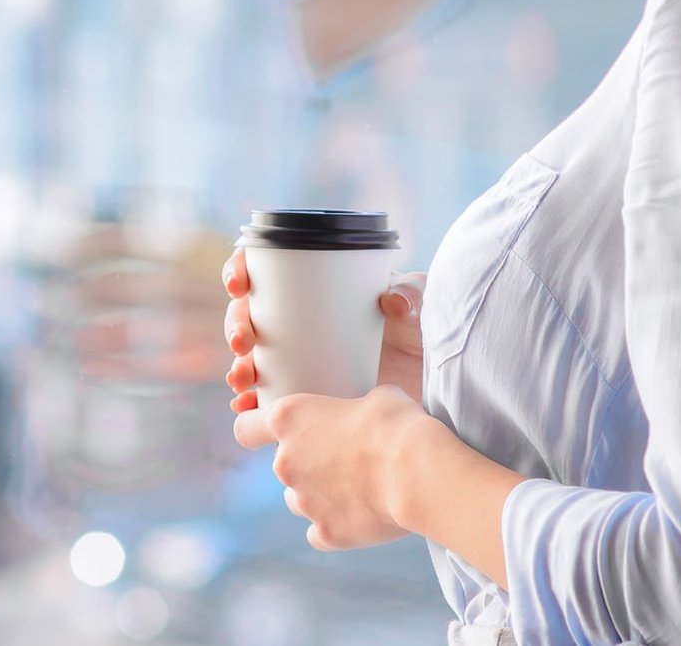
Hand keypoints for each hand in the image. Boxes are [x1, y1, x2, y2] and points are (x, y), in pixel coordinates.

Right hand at [222, 249, 427, 413]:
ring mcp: (303, 361)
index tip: (240, 284)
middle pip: (250, 316)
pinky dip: (251, 404)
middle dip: (236, 326)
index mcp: (319, 289)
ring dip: (238, 367)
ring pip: (253, 359)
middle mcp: (303, 324)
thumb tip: (391, 303)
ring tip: (243, 381)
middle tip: (244, 342)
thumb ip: (413, 294)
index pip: (267, 271)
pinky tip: (244, 408)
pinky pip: (268, 399)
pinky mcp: (308, 396)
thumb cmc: (430, 335)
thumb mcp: (424, 304)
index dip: (240, 271)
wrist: (444, 386)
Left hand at [233, 384, 434, 550]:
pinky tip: (361, 514)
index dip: (254, 429)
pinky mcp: (327, 534)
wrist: (417, 472)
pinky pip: (320, 532)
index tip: (263, 432)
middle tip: (343, 457)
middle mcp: (286, 462)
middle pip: (281, 466)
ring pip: (299, 500)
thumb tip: (365, 414)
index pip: (246, 428)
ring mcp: (304, 502)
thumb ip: (355, 407)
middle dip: (306, 462)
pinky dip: (335, 525)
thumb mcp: (376, 396)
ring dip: (318, 494)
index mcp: (290, 420)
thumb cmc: (396, 424)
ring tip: (356, 487)